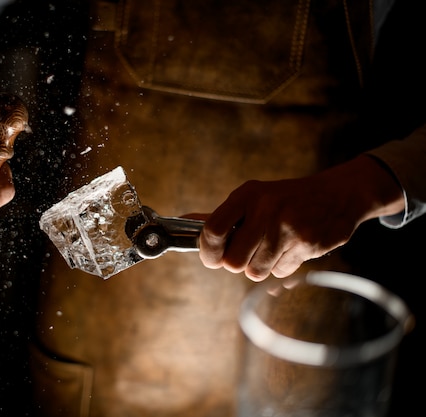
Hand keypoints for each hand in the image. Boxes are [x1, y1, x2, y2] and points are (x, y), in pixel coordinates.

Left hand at [196, 155, 404, 280]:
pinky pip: (280, 272)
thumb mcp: (252, 197)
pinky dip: (281, 265)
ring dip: (259, 266)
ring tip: (271, 247)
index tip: (212, 257)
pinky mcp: (308, 244)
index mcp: (248, 195)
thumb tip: (183, 222)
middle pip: (233, 261)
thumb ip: (219, 216)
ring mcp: (289, 228)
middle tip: (245, 253)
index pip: (212, 230)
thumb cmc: (284, 199)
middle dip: (236, 263)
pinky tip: (290, 247)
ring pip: (256, 271)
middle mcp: (266, 209)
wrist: (338, 194)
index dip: (208, 251)